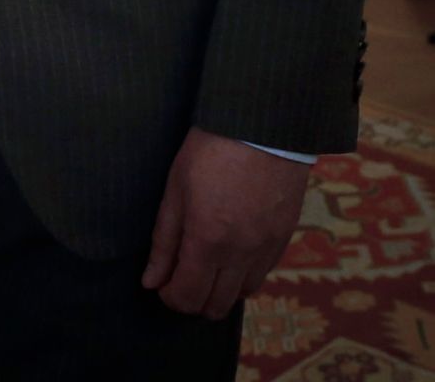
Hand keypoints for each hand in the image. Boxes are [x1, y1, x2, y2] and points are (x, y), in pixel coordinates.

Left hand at [142, 128, 310, 317]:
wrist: (261, 128)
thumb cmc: (209, 151)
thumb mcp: (175, 189)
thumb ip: (164, 240)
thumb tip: (150, 280)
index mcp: (208, 240)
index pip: (188, 296)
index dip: (169, 297)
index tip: (159, 285)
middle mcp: (241, 254)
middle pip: (216, 306)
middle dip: (192, 300)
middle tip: (177, 278)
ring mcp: (267, 250)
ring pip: (241, 295)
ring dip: (218, 290)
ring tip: (201, 266)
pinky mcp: (283, 241)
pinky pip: (261, 275)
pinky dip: (241, 276)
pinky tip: (228, 255)